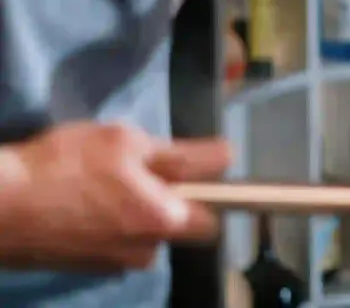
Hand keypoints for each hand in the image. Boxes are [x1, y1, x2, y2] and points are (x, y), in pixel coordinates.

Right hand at [0, 122, 231, 271]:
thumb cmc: (65, 166)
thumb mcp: (127, 142)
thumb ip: (182, 156)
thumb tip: (226, 157)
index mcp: (163, 221)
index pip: (218, 212)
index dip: (214, 184)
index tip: (204, 165)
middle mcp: (145, 250)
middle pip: (184, 222)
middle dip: (175, 196)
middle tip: (148, 168)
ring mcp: (115, 262)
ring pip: (148, 229)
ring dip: (139, 207)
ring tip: (108, 181)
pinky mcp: (89, 265)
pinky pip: (119, 238)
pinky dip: (112, 220)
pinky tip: (87, 199)